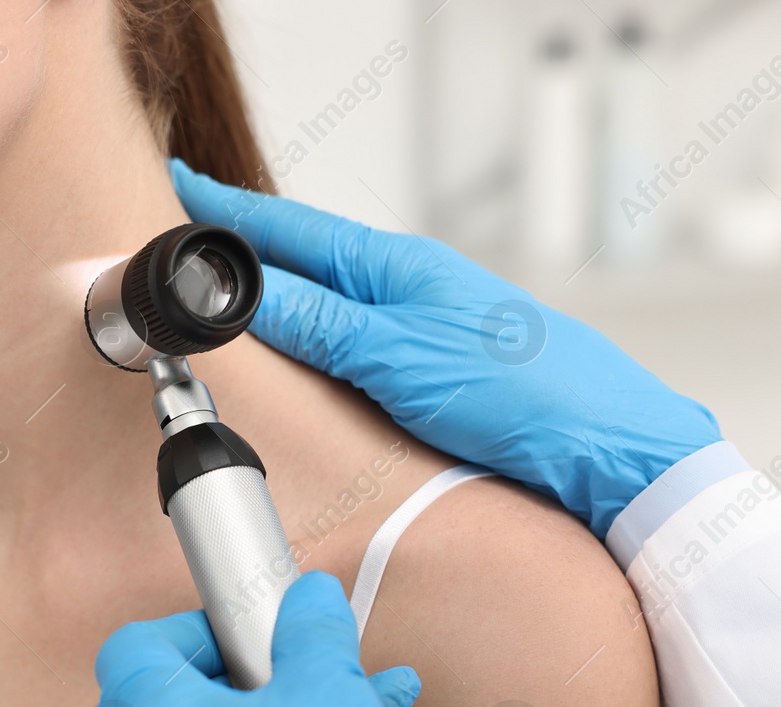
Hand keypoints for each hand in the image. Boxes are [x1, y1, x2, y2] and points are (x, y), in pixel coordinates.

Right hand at [171, 158, 722, 535]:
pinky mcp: (436, 369)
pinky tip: (306, 347)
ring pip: (330, 300)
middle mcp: (408, 289)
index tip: (178, 188)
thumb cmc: (522, 394)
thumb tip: (245, 294)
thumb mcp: (400, 357)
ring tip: (229, 287)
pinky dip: (317, 334)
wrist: (602, 445)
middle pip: (307, 258)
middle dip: (244, 246)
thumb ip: (323, 324)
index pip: (290, 229)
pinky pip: (356, 339)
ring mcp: (423, 326)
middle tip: (187, 234)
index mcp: (395, 267)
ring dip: (278, 292)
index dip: (228, 212)